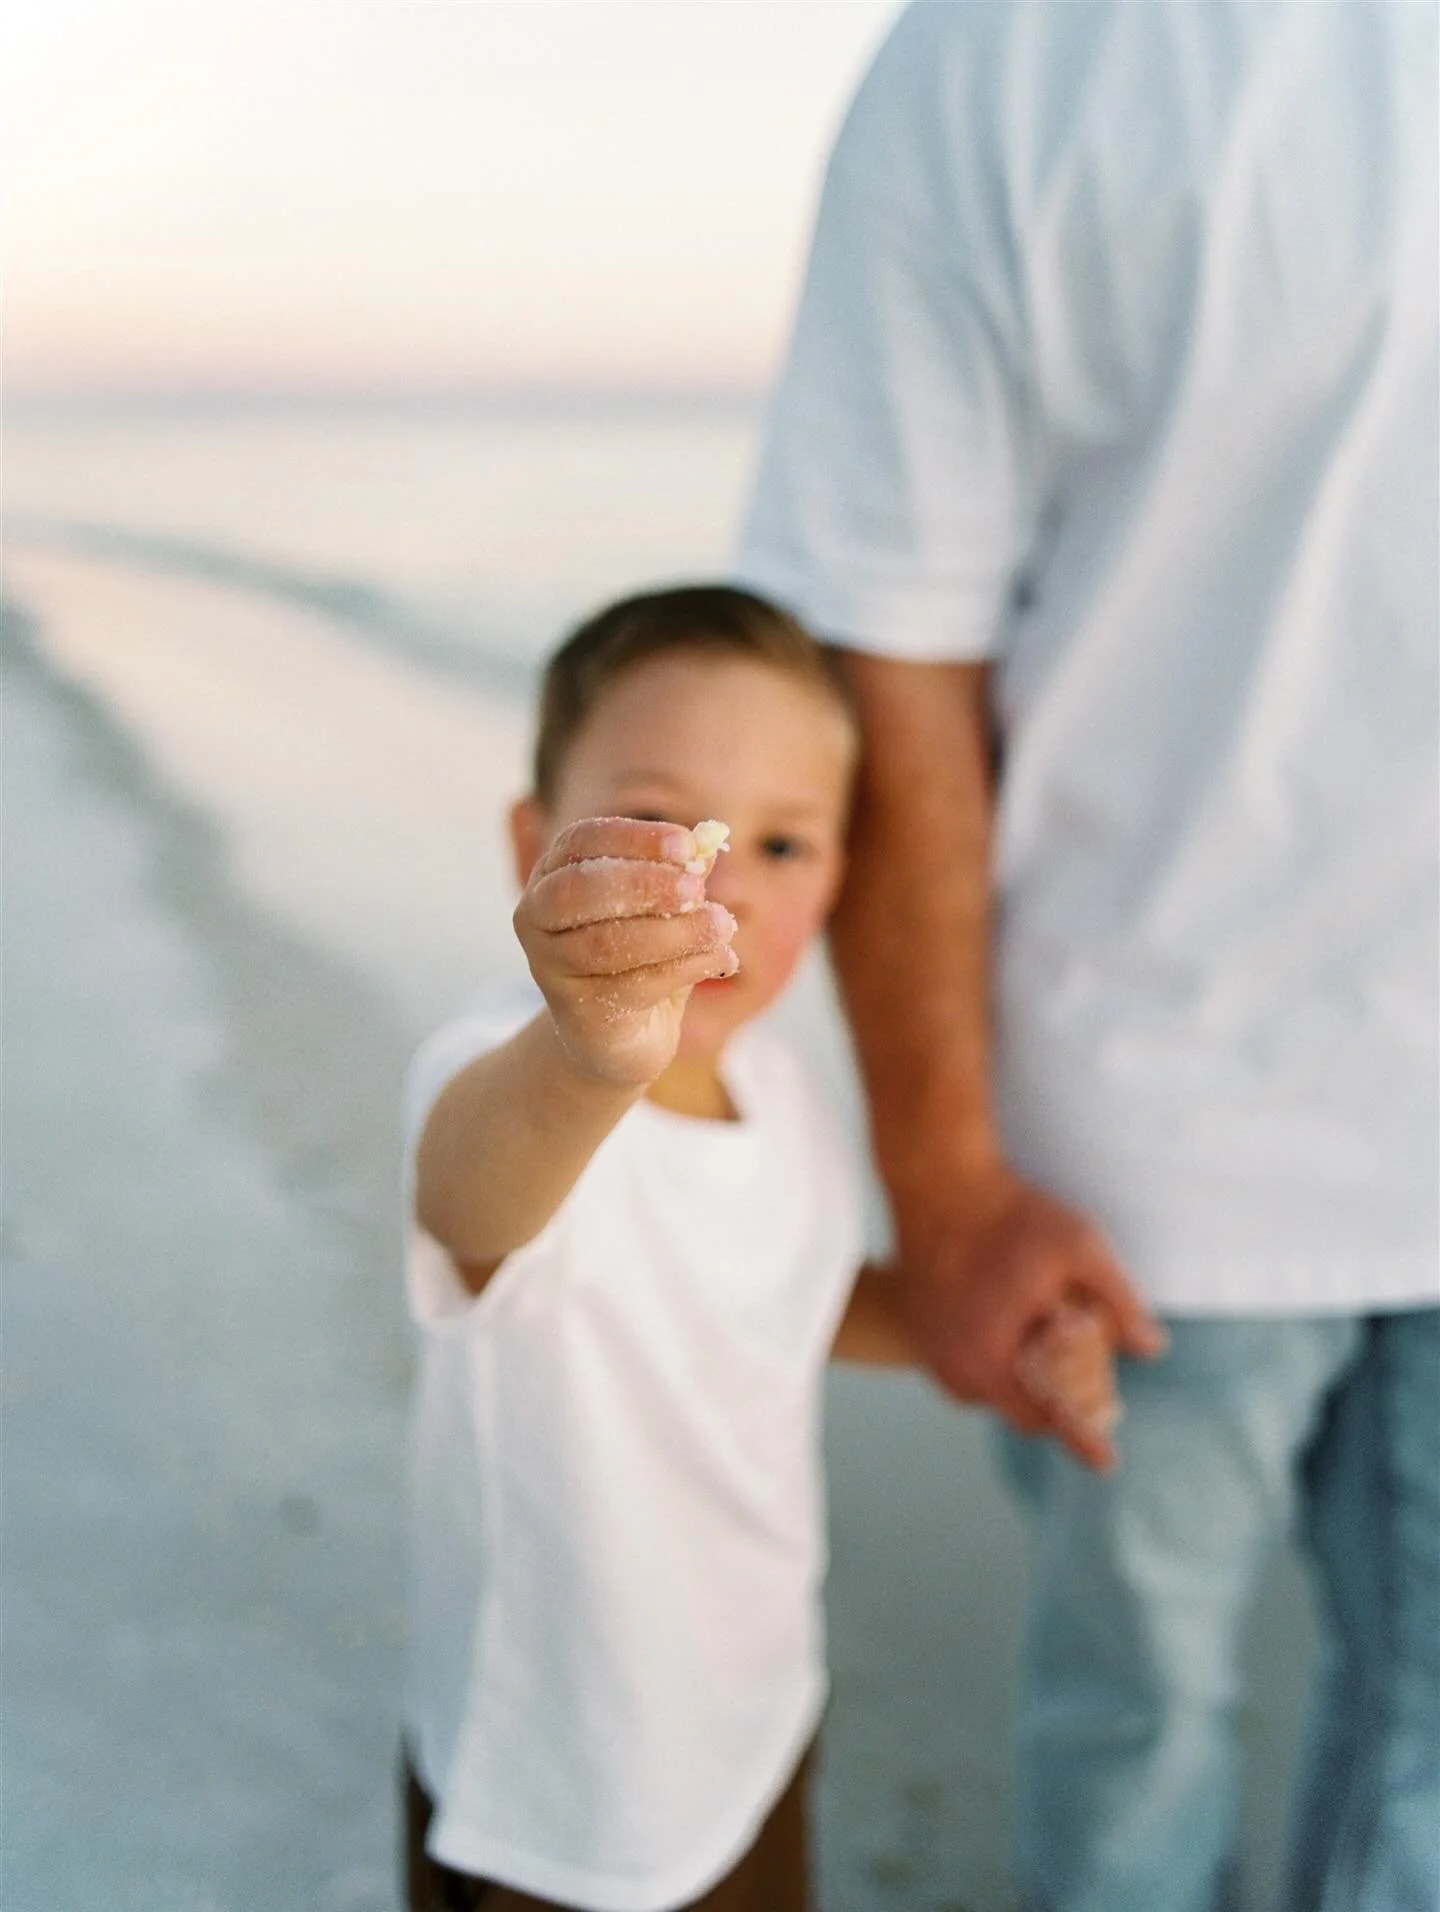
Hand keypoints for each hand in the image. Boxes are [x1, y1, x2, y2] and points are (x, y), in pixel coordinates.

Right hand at [514, 816, 736, 1087]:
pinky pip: (631, 986)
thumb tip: (709, 843)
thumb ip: (682, 876)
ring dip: (673, 932)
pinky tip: (721, 960)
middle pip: (580, 888)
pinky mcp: (576, 1012)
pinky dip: (684, 968)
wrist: (625, 1037)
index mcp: (554, 873)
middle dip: (644, 883)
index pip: (582, 840)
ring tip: (722, 926)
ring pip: (606, 943)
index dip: (634, 838)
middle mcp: (536, 916)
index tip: (686, 844)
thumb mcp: (667, 908)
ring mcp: (549, 967)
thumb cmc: (643, 957)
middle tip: (696, 889)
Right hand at [896, 1163, 1165, 1467]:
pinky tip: (1008, 1326)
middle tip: (1081, 1378)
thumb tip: (1151, 1348)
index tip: (1107, 1464)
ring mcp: (931, 1349)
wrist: (938, 1181)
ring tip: (1042, 1344)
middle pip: (1016, 1409)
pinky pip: (961, 1369)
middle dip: (1051, 1401)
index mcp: (992, 1353)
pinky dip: (990, 1362)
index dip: (1080, 1439)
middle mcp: (955, 1363)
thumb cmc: (1009, 1214)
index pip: (1044, 1417)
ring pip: (986, 1391)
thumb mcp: (1078, 1246)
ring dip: (1017, 1382)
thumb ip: (1119, 1300)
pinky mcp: (918, 1329)